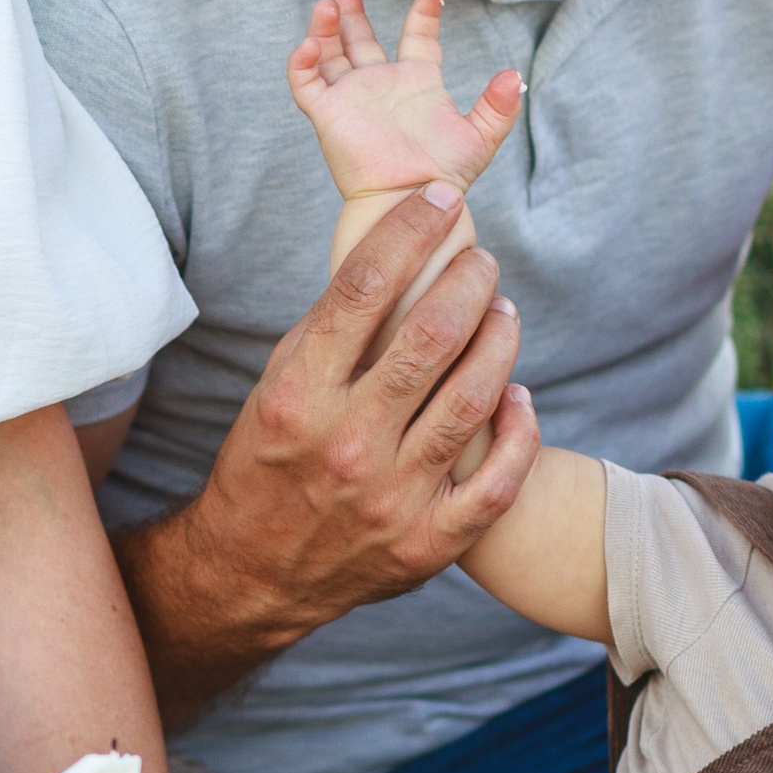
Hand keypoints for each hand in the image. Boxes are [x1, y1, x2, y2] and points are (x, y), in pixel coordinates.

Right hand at [125, 189, 544, 718]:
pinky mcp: (426, 543)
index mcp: (297, 394)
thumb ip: (332, 332)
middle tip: (483, 261)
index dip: (411, 230)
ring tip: (504, 310)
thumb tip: (396, 253)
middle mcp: (344, 442)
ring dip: (501, 339)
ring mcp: (390, 497)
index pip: (364, 286)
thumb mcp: (276, 387)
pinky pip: (499, 481)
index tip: (441, 200)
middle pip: (431, 335)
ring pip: (474, 399)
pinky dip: (519, 430)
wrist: (252, 573)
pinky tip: (517, 395)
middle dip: (470, 279)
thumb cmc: (269, 463)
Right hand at [288, 0, 521, 204]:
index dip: (424, 13)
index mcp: (417, 83)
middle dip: (352, 12)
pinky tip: (310, 43)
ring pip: (330, 54)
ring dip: (326, 28)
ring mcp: (352, 98)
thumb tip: (514, 76)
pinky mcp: (328, 115)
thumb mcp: (480, 138)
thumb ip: (497, 107)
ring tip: (328, 2)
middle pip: (361, 39)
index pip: (417, 37)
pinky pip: (306, 83)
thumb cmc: (446, 175)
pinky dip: (302, 62)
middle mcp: (382, 85)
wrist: (412, 201)